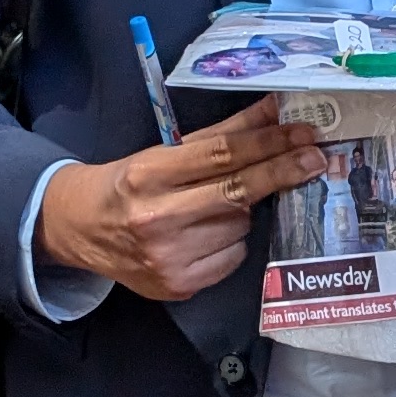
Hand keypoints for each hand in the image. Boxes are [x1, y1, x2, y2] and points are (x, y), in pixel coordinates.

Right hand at [37, 96, 324, 303]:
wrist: (81, 229)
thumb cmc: (128, 184)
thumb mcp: (163, 152)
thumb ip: (221, 134)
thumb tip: (274, 111)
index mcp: (148, 174)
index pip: (221, 155)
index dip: (267, 143)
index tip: (303, 134)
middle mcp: (156, 218)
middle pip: (237, 191)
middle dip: (281, 171)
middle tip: (314, 158)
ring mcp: (167, 257)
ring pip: (239, 225)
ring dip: (241, 211)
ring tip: (211, 206)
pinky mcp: (177, 285)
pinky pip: (232, 256)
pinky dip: (231, 241)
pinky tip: (207, 233)